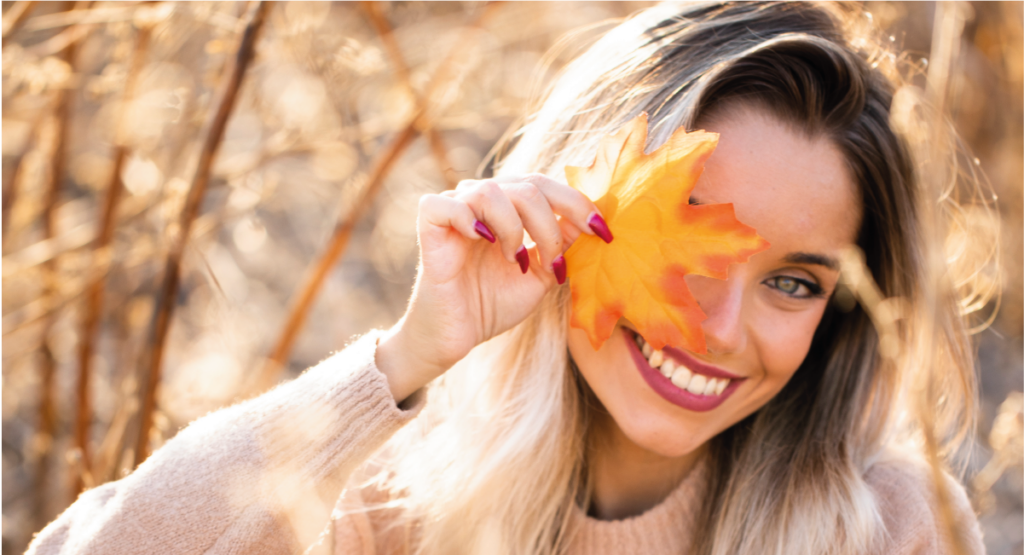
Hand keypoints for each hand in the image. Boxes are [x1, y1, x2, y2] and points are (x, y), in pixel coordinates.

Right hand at [374, 173, 612, 402]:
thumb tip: (591, 220)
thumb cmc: (494, 304)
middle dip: (550, 225)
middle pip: (527, 186)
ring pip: (492, 191)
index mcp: (509, 205)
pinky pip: (447, 204)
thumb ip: (561, 245)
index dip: (577, 202)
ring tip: (513, 260)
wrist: (456, 336)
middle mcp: (481, 199)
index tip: (603, 232)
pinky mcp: (429, 224)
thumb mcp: (540, 275)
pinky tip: (483, 241)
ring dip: (514, 228)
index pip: (546, 185)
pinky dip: (469, 220)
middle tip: (553, 262)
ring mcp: (454, 208)